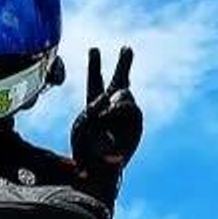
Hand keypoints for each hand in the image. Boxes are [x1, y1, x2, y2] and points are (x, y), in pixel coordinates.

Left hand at [71, 46, 143, 168]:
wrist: (97, 171)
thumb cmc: (84, 151)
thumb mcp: (82, 123)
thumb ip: (95, 104)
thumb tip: (113, 97)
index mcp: (94, 108)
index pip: (96, 83)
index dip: (95, 66)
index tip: (95, 49)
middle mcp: (112, 110)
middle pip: (119, 82)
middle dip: (124, 64)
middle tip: (127, 48)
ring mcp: (125, 117)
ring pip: (125, 93)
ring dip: (116, 96)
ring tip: (108, 106)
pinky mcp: (135, 125)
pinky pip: (131, 107)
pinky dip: (119, 107)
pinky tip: (111, 111)